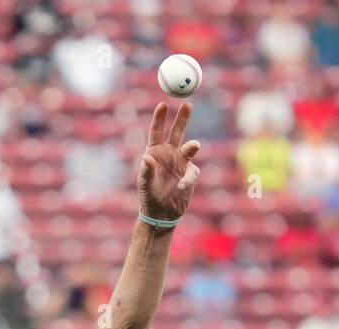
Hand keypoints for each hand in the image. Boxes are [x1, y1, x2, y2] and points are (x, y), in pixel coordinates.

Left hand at [137, 102, 201, 222]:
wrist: (161, 214)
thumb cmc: (149, 197)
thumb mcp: (144, 185)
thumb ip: (146, 171)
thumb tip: (147, 158)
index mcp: (154, 152)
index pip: (157, 131)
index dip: (160, 117)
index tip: (163, 104)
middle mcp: (169, 154)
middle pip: (177, 131)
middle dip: (182, 118)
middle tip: (187, 104)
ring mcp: (181, 163)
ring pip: (190, 148)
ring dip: (192, 146)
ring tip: (195, 146)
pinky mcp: (190, 174)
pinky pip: (193, 172)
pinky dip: (188, 179)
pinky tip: (181, 186)